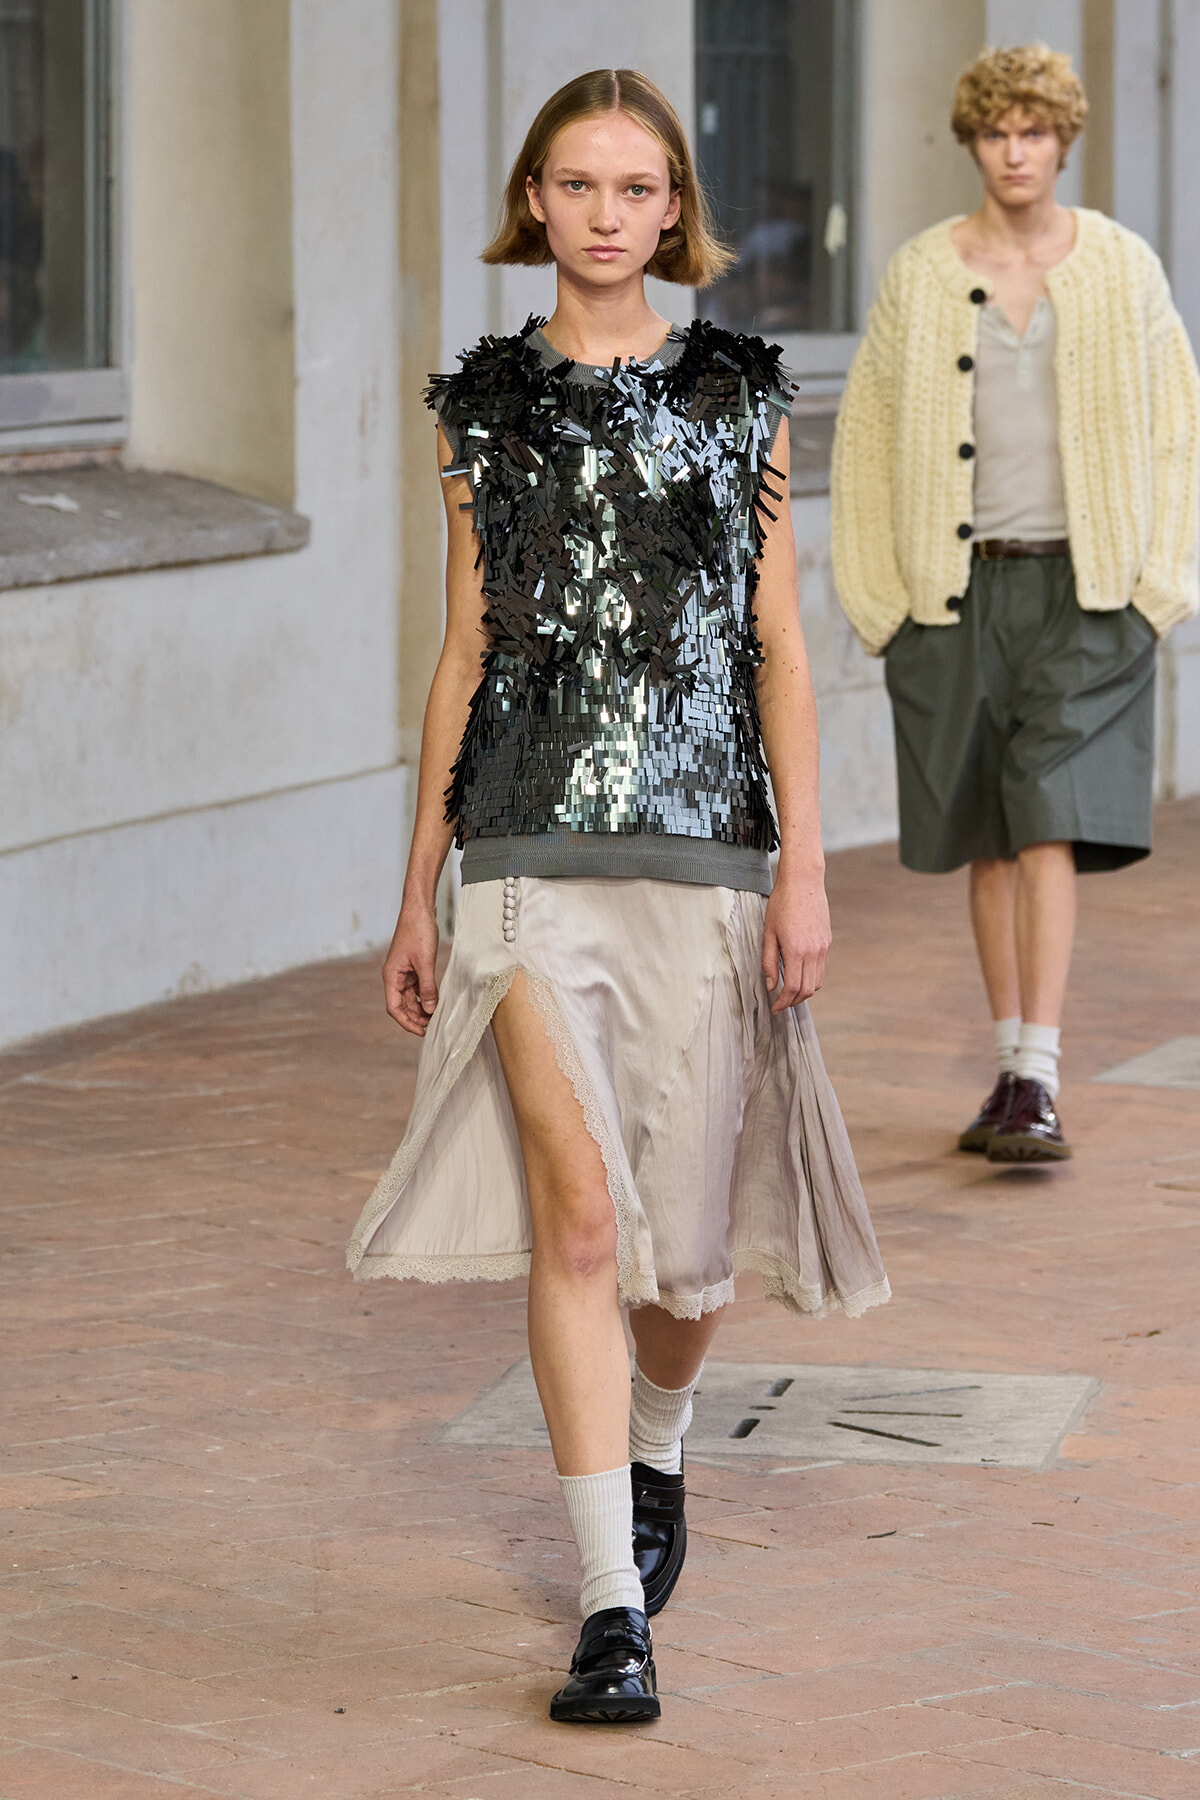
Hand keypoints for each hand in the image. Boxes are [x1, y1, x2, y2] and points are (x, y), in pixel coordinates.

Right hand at [382, 902, 439, 1035]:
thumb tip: (431, 1009)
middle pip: (402, 1005)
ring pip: (411, 998)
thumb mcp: (425, 962)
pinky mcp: (412, 967)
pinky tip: (436, 1001)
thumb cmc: (418, 931)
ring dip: (422, 1008)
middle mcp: (394, 976)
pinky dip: (426, 996)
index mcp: (391, 976)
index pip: (394, 1007)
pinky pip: (417, 988)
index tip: (421, 1032)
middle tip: (433, 1027)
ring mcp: (403, 972)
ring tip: (436, 1017)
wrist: (419, 910)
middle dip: (416, 1017)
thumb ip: (428, 987)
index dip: (406, 1022)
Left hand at [761, 866, 830, 1012]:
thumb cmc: (781, 904)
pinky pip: (821, 969)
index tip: (774, 1008)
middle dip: (793, 1002)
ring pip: (816, 982)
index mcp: (796, 950)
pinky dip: (810, 979)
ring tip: (789, 993)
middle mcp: (813, 952)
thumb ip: (768, 961)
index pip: (792, 987)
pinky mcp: (827, 942)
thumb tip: (770, 985)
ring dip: (803, 993)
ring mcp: (822, 947)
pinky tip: (798, 976)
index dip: (783, 1002)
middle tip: (780, 1004)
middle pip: (806, 990)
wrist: (803, 882)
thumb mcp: (768, 932)